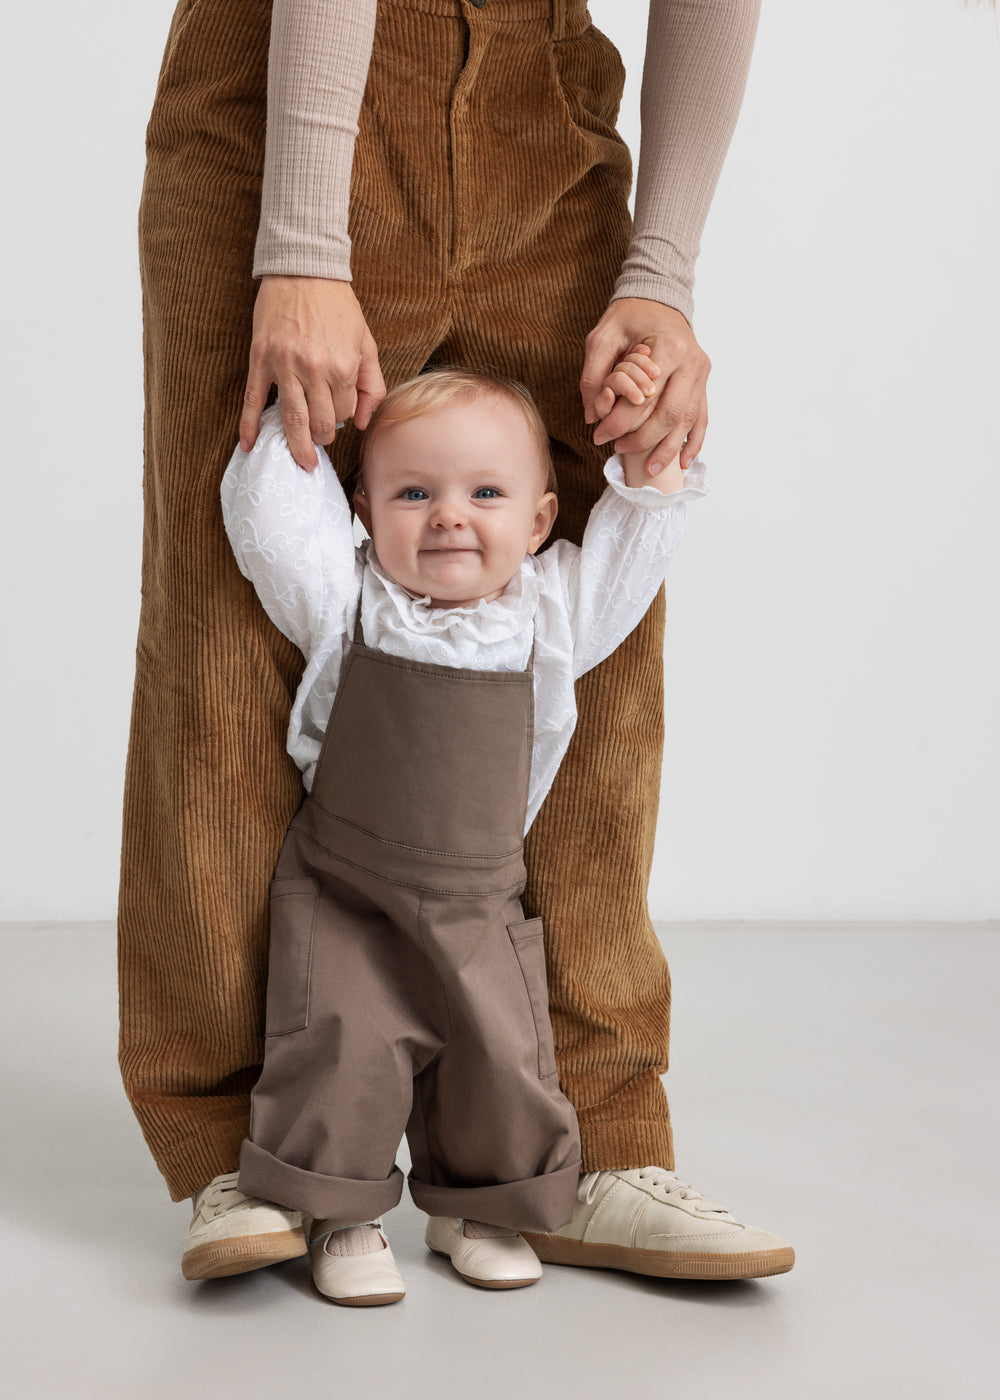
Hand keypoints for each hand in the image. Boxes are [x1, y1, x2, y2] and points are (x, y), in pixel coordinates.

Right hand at [239, 276, 385, 470]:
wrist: (303, 270)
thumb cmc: (338, 307)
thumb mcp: (367, 343)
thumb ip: (372, 384)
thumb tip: (361, 422)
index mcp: (343, 366)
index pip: (344, 412)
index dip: (342, 416)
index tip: (337, 411)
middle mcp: (314, 370)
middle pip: (320, 423)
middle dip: (323, 435)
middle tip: (321, 436)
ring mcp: (284, 366)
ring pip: (292, 420)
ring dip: (298, 445)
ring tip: (303, 461)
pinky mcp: (260, 360)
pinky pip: (253, 400)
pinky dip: (249, 426)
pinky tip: (249, 446)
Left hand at [581, 299, 709, 470]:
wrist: (658, 299)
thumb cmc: (629, 316)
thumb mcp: (602, 336)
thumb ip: (594, 374)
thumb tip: (592, 415)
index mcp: (668, 347)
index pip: (644, 397)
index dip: (620, 421)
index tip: (599, 434)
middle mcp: (691, 362)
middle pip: (670, 414)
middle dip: (643, 439)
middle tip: (617, 450)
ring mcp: (701, 374)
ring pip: (688, 421)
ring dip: (669, 449)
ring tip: (649, 470)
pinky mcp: (703, 383)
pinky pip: (702, 418)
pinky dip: (693, 442)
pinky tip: (683, 462)